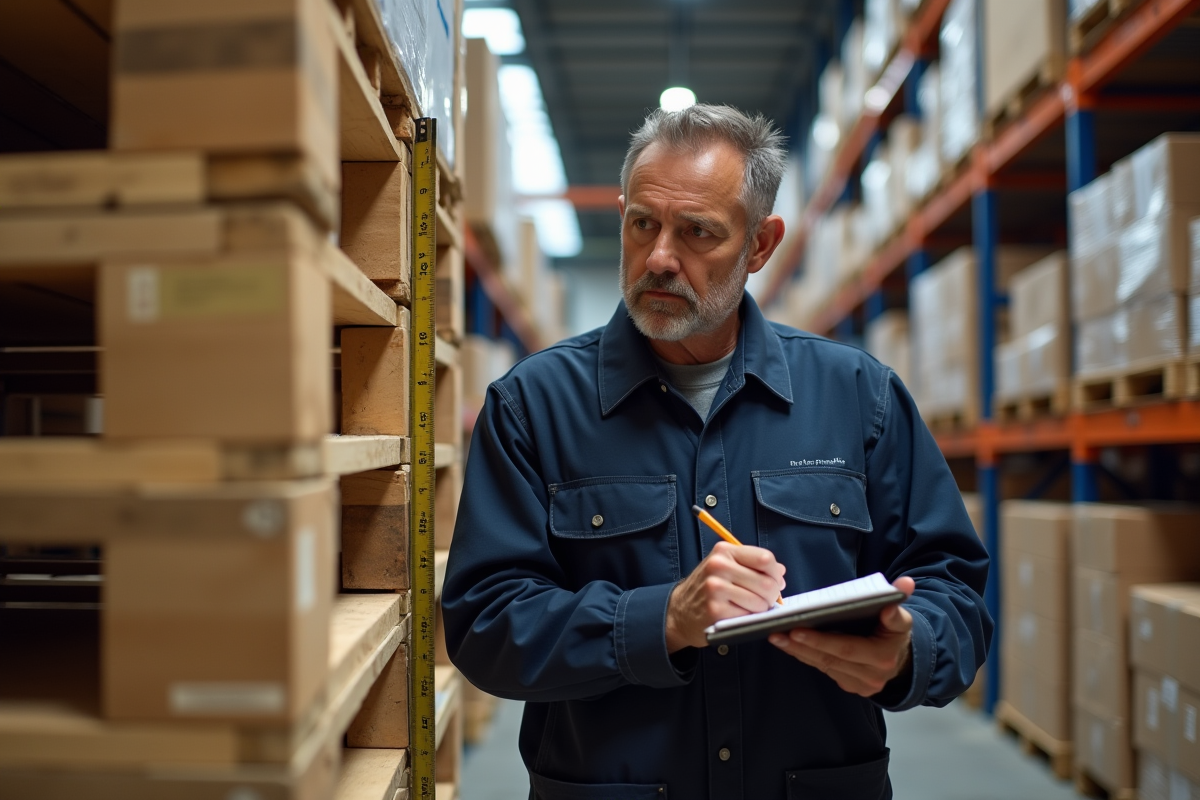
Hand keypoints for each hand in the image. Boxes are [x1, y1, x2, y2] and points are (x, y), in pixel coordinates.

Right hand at [665, 542, 785, 652]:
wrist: (679, 611)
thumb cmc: (708, 588)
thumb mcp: (726, 566)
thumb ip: (753, 565)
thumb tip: (780, 571)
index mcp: (724, 551)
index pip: (765, 558)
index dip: (775, 573)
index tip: (774, 581)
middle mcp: (718, 566)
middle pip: (767, 582)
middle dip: (772, 595)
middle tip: (764, 599)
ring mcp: (715, 588)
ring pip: (760, 601)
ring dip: (761, 608)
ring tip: (750, 607)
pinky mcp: (715, 610)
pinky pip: (748, 616)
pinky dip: (749, 618)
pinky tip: (737, 614)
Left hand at [768, 576, 915, 696]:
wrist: (903, 660)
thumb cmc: (894, 633)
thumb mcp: (902, 619)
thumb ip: (898, 602)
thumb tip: (904, 584)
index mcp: (883, 656)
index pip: (846, 648)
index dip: (819, 640)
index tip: (796, 629)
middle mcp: (872, 675)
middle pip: (830, 659)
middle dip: (801, 645)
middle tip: (777, 632)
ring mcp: (860, 685)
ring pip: (824, 666)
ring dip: (798, 652)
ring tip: (776, 637)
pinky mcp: (851, 686)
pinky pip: (825, 670)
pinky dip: (807, 657)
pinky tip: (790, 645)